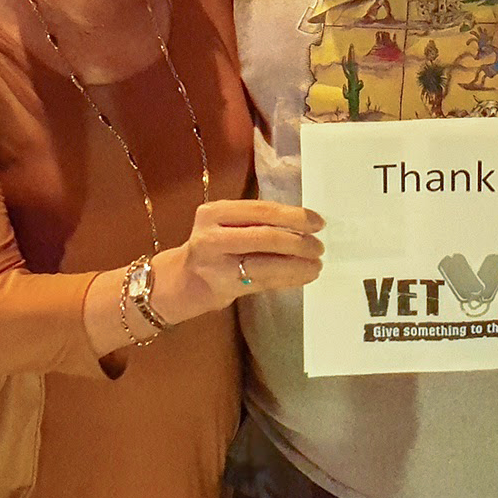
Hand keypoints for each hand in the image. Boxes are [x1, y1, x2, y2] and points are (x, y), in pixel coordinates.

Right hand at [154, 200, 324, 322]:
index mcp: (215, 212)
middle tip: (319, 247)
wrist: (178, 281)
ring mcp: (215, 264)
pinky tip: (303, 276)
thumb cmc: (211, 247)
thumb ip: (255, 221)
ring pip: (266, 263)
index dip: (294, 216)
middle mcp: (211, 236)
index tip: (318, 223)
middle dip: (299, 242)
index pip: (262, 210)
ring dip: (297, 264)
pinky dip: (288, 278)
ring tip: (316, 265)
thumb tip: (303, 222)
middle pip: (265, 236)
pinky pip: (263, 282)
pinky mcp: (222, 288)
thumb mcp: (225, 225)